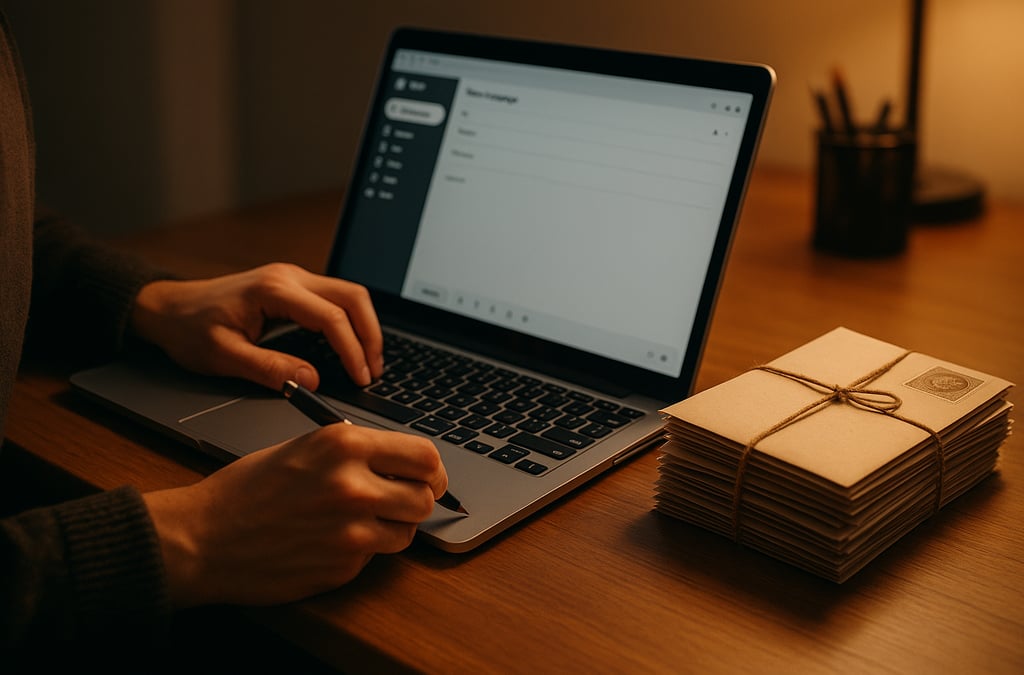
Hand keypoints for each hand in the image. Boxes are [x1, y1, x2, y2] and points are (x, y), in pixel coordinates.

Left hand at [130, 263, 383, 389]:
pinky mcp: (293, 287)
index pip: (331, 317)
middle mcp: (289, 277)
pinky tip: (350, 348)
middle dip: (370, 335)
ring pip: (349, 295)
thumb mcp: (224, 356)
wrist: (167, 308)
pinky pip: (335, 299)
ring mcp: (293, 278)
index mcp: (274, 290)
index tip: (360, 378)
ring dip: (365, 327)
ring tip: (368, 362)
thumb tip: (311, 381)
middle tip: (373, 370)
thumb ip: (269, 368)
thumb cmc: (189, 330)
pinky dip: (350, 323)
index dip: (352, 350)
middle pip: (353, 297)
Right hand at [143, 424, 447, 606]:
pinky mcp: (343, 566)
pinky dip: (361, 552)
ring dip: (392, 528)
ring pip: (406, 532)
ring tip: (358, 521)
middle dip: (417, 500)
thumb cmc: (246, 489)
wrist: (203, 538)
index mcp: (343, 444)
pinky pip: (374, 557)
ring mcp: (351, 531)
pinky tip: (327, 542)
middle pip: (424, 497)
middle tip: (401, 501)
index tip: (430, 477)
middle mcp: (353, 485)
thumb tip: (401, 462)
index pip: (424, 455)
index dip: (433, 469)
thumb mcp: (303, 448)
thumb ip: (354, 452)